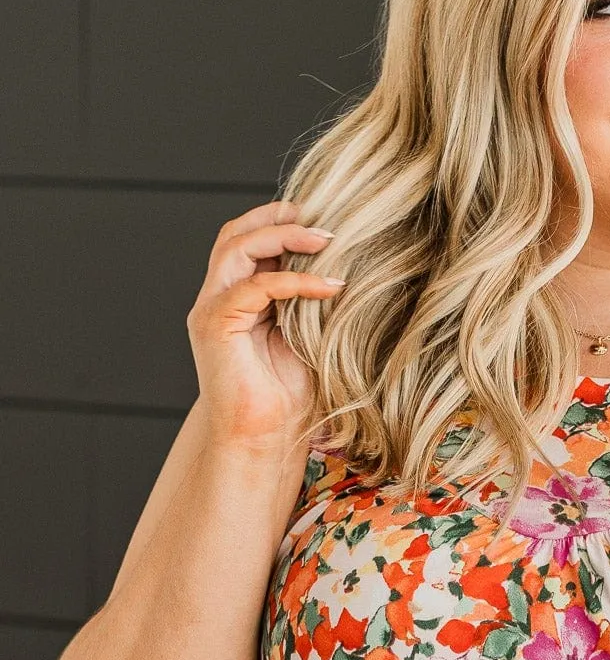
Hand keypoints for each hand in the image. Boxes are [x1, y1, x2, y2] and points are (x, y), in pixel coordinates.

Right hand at [186, 197, 345, 449]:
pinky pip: (254, 286)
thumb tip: (347, 265)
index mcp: (236, 298)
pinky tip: (329, 287)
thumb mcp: (307, 335)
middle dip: (279, 219)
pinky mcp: (215, 325)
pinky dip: (294, 281)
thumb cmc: (290, 398)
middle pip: (236, 233)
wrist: (267, 440)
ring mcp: (211, 309)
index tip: (326, 223)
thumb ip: (311, 299)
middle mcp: (217, 298)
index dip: (282, 223)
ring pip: (237, 247)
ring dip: (283, 236)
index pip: (249, 241)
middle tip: (326, 224)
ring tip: (327, 241)